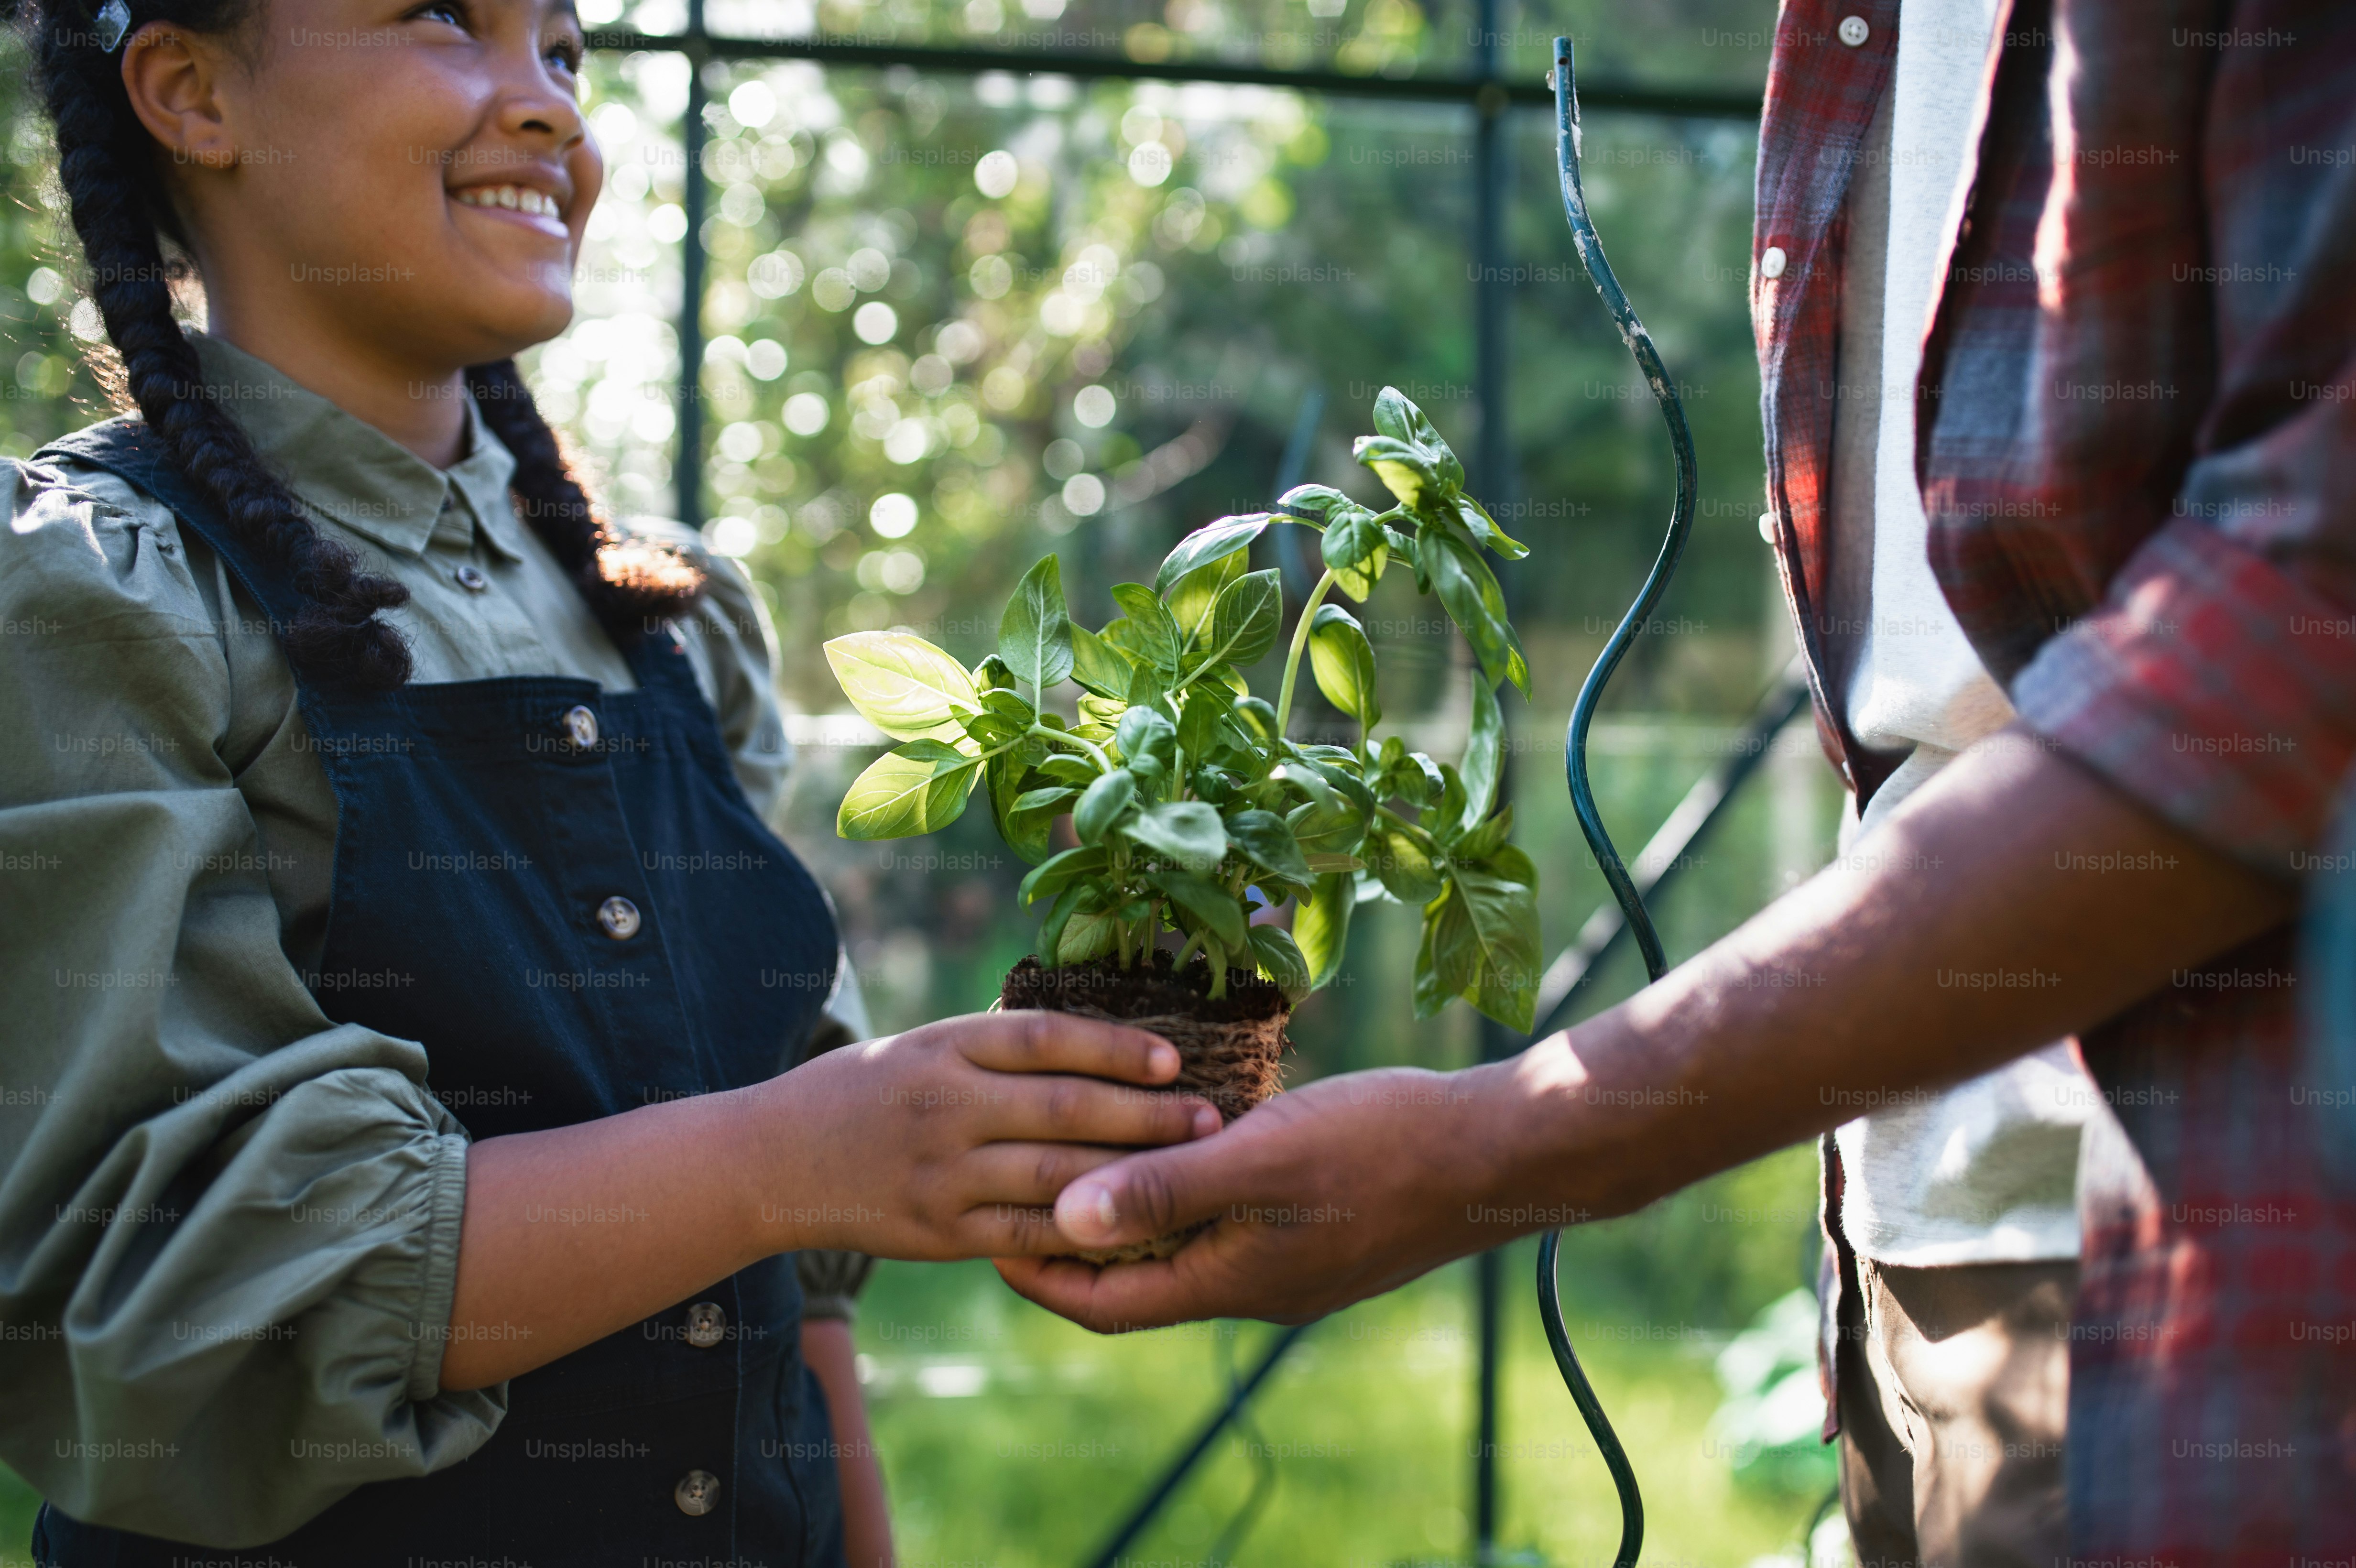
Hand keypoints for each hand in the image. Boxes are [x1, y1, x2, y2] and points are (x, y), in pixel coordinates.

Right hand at [763, 1010, 1220, 1260]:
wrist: (770, 1161)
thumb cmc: (863, 1093)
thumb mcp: (921, 1046)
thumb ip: (995, 1047)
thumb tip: (1096, 1035)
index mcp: (942, 1050)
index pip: (1044, 1039)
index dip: (1115, 1047)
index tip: (1174, 1057)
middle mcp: (944, 1108)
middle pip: (1064, 1108)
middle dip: (1147, 1114)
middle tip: (1210, 1117)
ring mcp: (943, 1176)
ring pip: (1057, 1174)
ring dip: (1132, 1171)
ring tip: (1188, 1167)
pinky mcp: (939, 1234)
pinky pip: (1028, 1235)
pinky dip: (1085, 1230)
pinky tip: (1132, 1223)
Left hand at [994, 1064, 1528, 1329]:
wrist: (1499, 1152)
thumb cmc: (1384, 1145)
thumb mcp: (1261, 1156)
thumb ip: (1165, 1188)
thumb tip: (1062, 1222)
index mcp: (1232, 1281)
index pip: (1104, 1305)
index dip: (1038, 1276)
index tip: (986, 1233)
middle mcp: (1256, 1285)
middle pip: (1138, 1279)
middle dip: (1075, 1241)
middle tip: (1019, 1186)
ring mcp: (1293, 1261)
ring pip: (1185, 1247)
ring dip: (1134, 1209)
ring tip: (1085, 1151)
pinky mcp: (1320, 1228)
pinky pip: (1229, 1222)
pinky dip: (1188, 1188)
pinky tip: (1181, 1133)